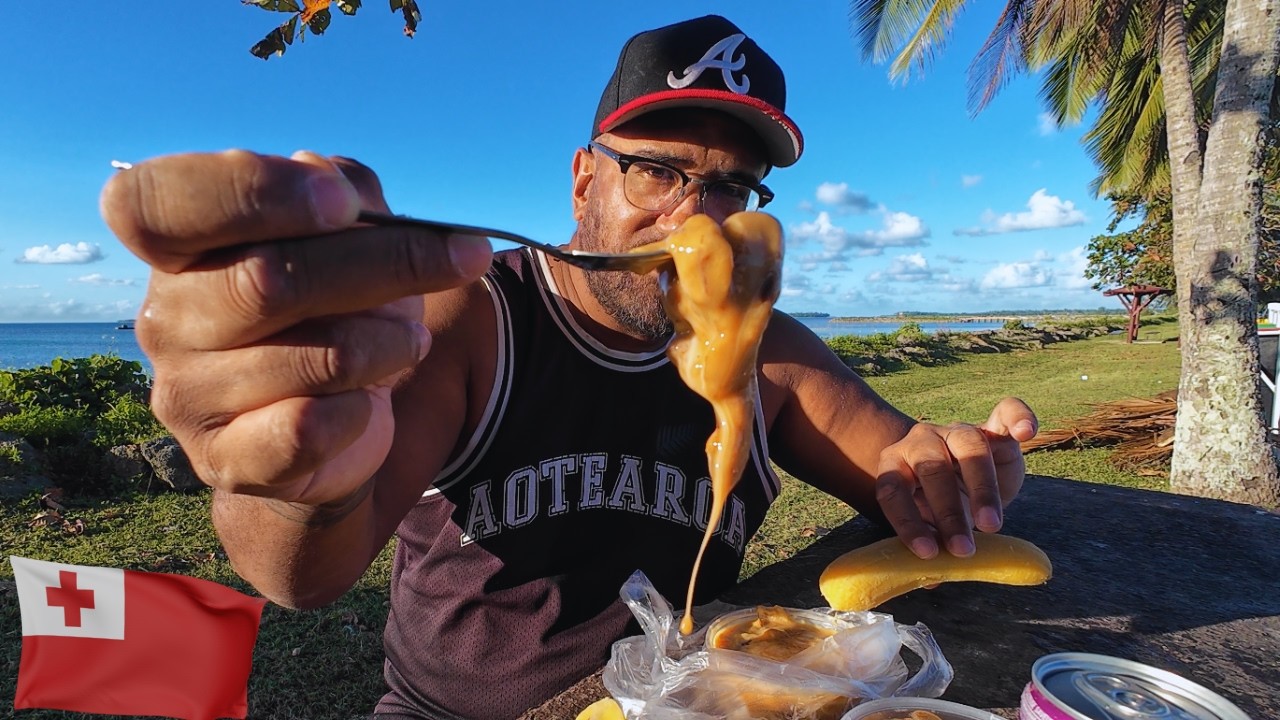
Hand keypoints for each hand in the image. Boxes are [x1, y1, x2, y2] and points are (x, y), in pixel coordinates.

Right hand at [101, 150, 491, 505]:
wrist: (333, 430)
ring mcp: (187, 396)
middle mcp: (165, 320)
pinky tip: (367, 402)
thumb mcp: (351, 236)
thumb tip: (337, 186)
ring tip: (411, 340)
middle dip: (384, 264)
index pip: (152, 202)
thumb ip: (342, 193)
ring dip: (389, 343)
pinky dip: (361, 410)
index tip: (341, 203)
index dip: (248, 190)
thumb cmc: (337, 311)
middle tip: (461, 257)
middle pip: (265, 279)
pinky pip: (308, 430)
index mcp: (175, 248)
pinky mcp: (225, 461)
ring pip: (311, 359)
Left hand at [874, 397, 1036, 558]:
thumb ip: (930, 547)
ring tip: (991, 525)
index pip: (892, 490)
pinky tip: (1026, 432)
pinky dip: (1017, 417)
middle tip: (963, 548)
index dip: (907, 522)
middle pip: (931, 467)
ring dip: (981, 487)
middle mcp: (923, 442)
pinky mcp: (994, 427)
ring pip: (969, 445)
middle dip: (947, 511)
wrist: (960, 478)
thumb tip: (931, 580)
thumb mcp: (930, 527)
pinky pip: (1006, 411)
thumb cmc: (938, 507)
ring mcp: (958, 431)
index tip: (928, 554)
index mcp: (895, 465)